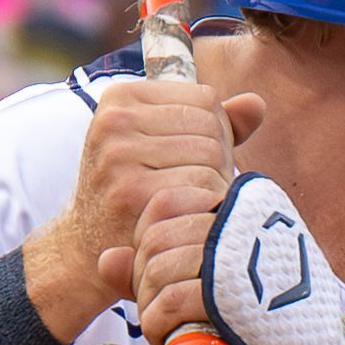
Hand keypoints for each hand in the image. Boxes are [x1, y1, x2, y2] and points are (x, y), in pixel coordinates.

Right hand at [38, 66, 241, 342]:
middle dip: (218, 160)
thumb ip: (209, 122)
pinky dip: (209, 206)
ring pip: (211, 156)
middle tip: (199, 189)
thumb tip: (256, 105)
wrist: (88, 247)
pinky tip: (192, 219)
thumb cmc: (135, 191)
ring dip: (216, 184)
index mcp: (121, 97)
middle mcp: (115, 119)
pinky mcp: (132, 191)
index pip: (205, 98)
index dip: (216, 132)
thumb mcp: (159, 145)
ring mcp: (119, 154)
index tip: (195, 161)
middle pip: (210, 127)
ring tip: (194, 202)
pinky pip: (203, 187)